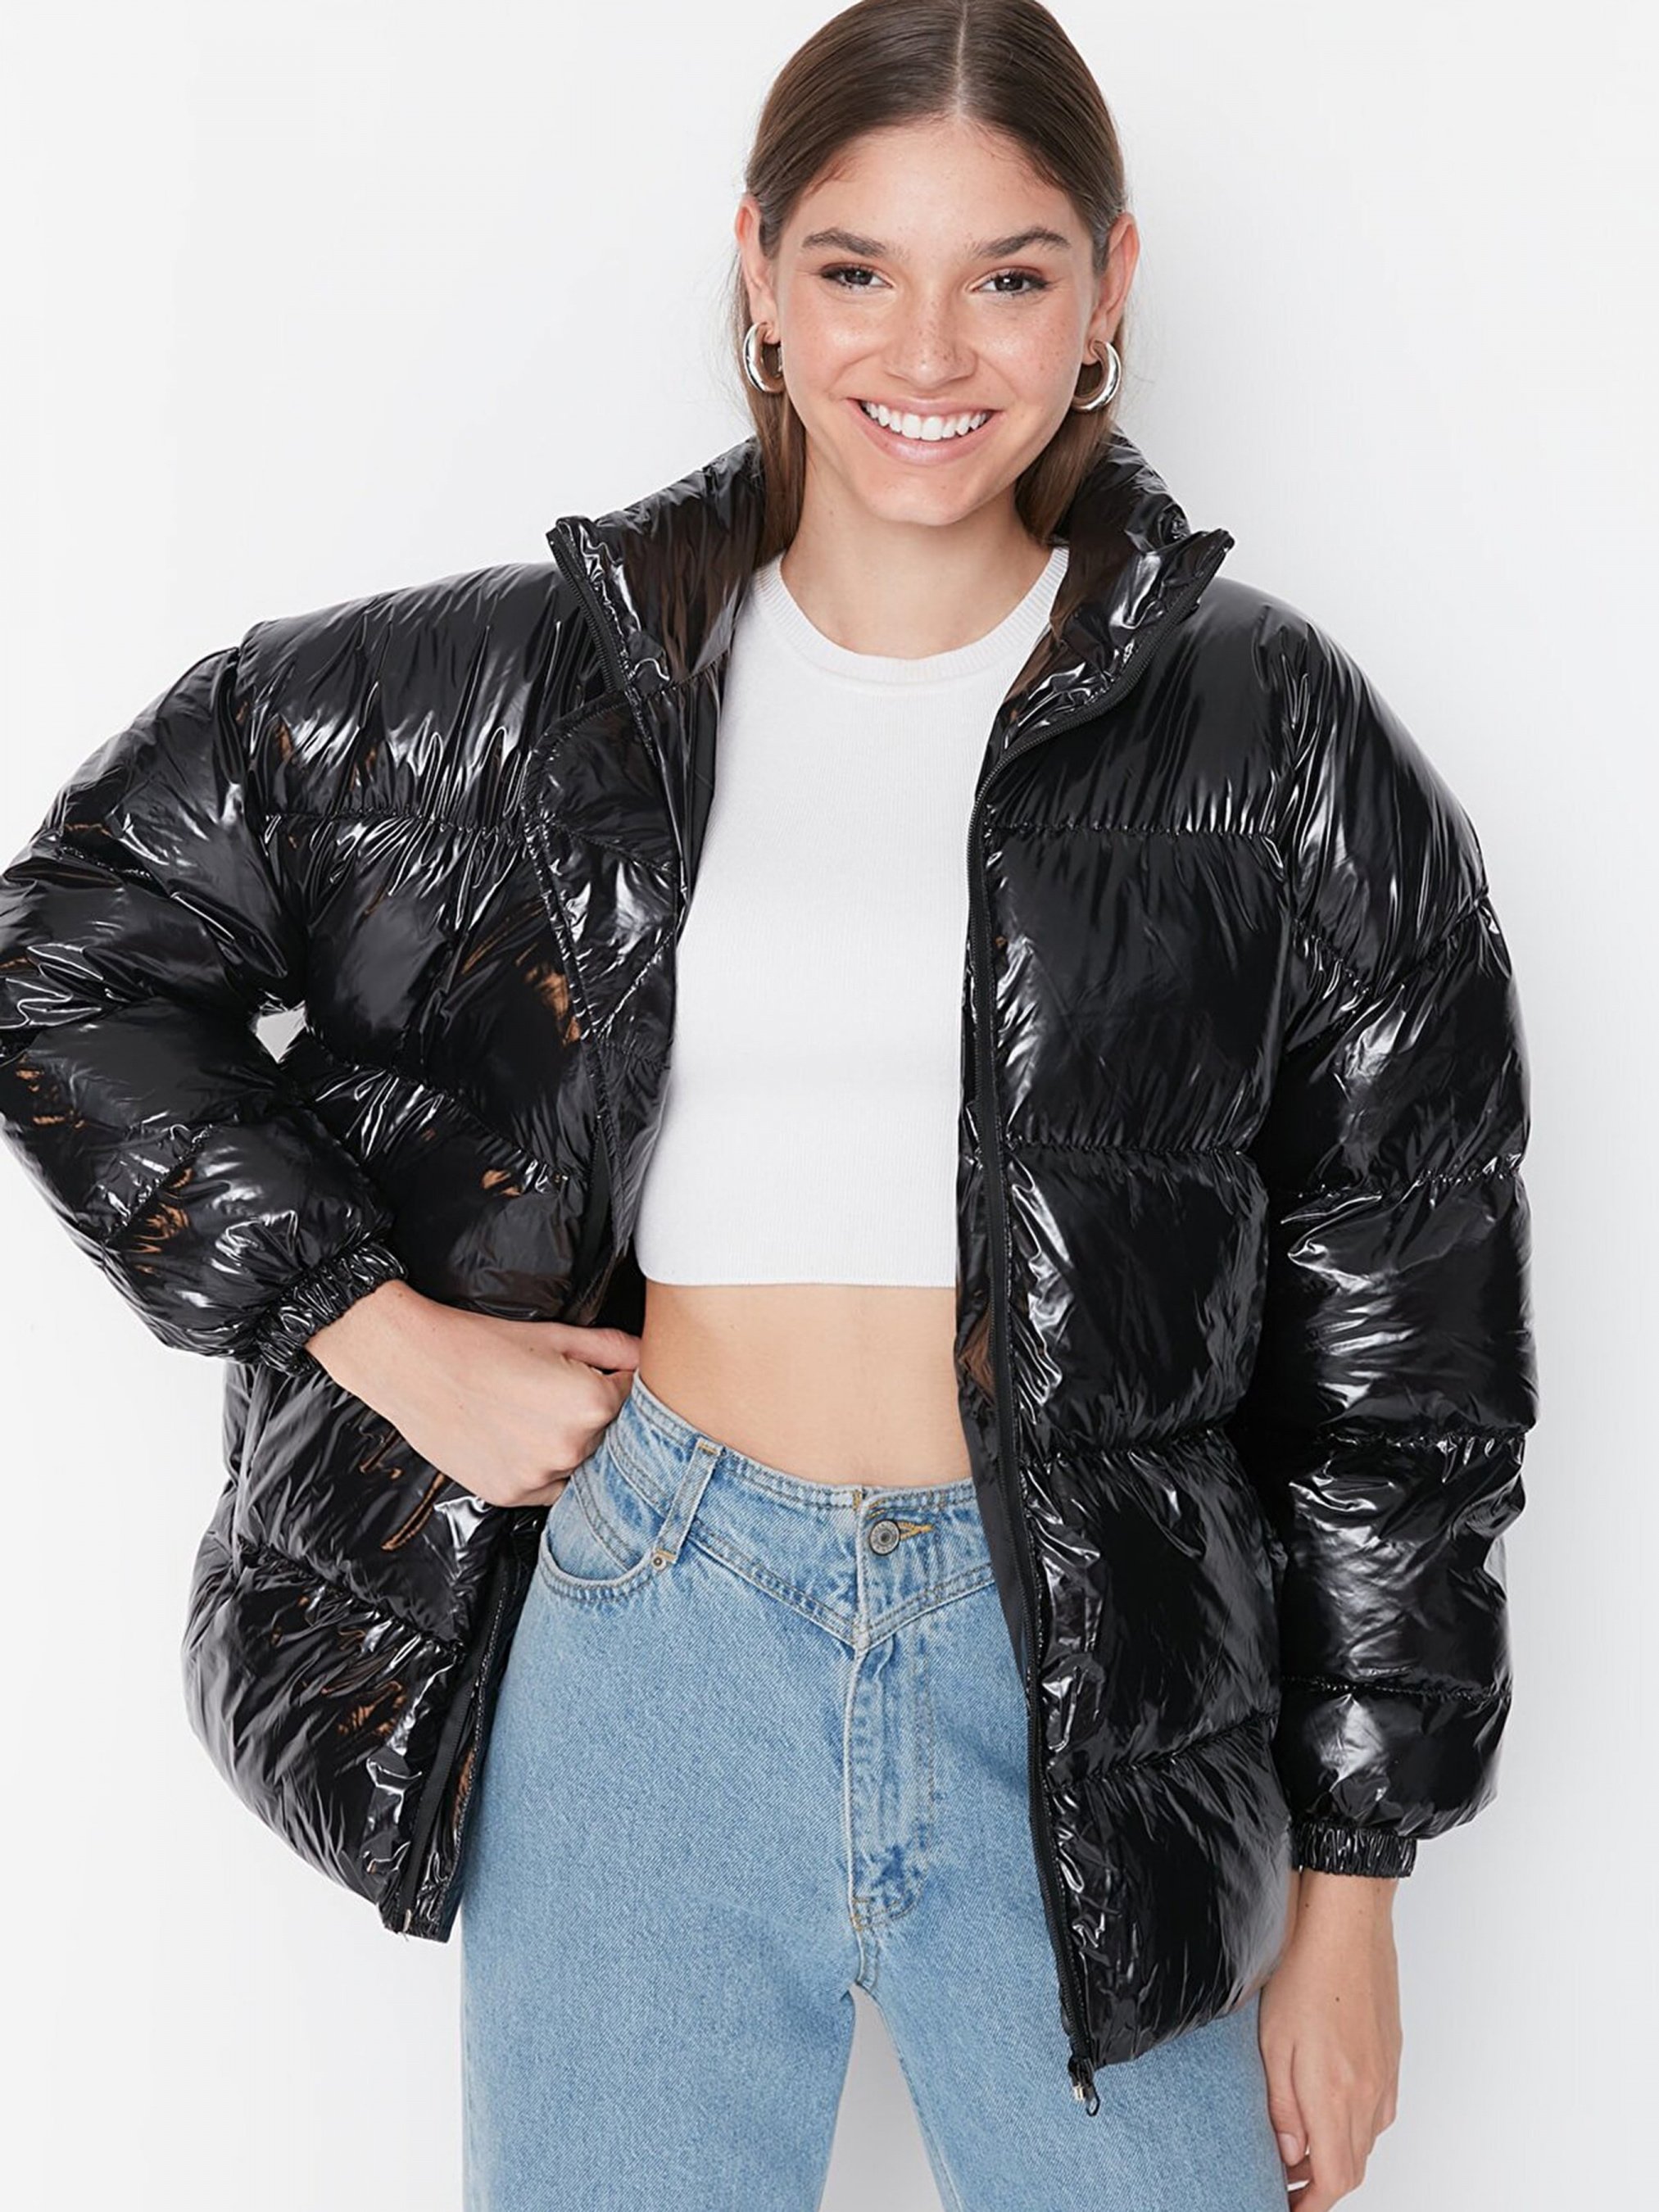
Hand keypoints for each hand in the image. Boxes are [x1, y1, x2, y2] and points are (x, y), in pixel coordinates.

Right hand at [305, 1278, 641, 1507]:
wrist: (414, 1365)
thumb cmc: (481, 1344)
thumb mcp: (555, 1335)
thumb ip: (613, 1349)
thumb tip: (648, 1356)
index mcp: (592, 1404)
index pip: (637, 1399)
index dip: (620, 1383)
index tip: (601, 1374)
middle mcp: (571, 1448)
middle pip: (612, 1436)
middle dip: (597, 1416)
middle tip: (558, 1392)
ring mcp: (540, 1477)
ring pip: (582, 1465)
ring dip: (572, 1446)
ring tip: (533, 1414)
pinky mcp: (511, 1495)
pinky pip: (549, 1488)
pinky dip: (544, 1469)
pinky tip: (519, 1439)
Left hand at [1259, 1869, 1401, 2206]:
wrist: (1347, 1925)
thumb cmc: (1304, 1972)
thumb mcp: (1273, 2043)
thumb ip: (1283, 2107)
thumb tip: (1290, 2155)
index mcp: (1336, 2095)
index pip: (1334, 2179)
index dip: (1311, 2204)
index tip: (1288, 2207)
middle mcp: (1370, 2095)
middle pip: (1352, 2166)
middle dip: (1320, 2184)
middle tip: (1285, 2183)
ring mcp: (1386, 2076)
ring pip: (1366, 2141)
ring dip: (1336, 2155)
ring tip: (1299, 2150)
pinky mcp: (1392, 2058)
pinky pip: (1378, 2112)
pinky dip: (1353, 2128)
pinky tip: (1328, 2110)